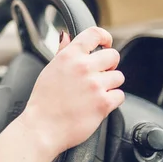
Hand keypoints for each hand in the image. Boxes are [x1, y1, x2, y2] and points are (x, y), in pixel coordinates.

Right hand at [20, 27, 124, 154]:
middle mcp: (83, 67)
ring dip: (110, 84)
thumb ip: (62, 52)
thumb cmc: (43, 101)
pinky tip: (97, 104)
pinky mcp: (104, 102)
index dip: (105, 37)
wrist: (42, 127)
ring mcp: (95, 84)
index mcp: (69, 56)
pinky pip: (120, 95)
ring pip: (118, 77)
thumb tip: (66, 36)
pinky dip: (112, 100)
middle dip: (109, 65)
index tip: (106, 43)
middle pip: (113, 56)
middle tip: (98, 75)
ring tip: (94, 93)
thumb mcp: (49, 70)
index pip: (94, 34)